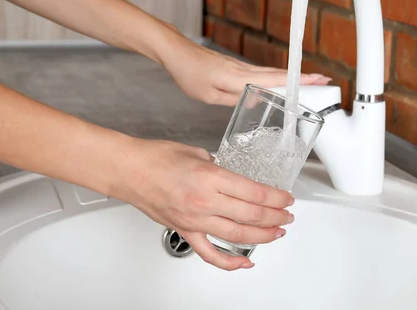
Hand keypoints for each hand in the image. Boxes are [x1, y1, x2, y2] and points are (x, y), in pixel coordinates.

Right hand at [118, 138, 294, 270]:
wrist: (129, 170)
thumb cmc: (157, 158)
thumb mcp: (198, 153)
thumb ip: (220, 168)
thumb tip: (233, 178)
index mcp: (211, 178)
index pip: (255, 193)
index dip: (276, 198)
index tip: (286, 198)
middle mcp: (205, 201)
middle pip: (252, 216)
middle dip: (276, 217)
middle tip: (287, 215)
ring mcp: (195, 220)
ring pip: (238, 236)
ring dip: (263, 236)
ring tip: (277, 233)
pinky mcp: (185, 231)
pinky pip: (210, 254)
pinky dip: (229, 262)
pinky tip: (245, 262)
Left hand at [159, 25, 331, 105]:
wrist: (176, 53)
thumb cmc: (189, 74)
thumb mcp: (210, 95)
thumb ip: (235, 99)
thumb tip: (256, 101)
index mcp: (239, 77)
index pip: (275, 79)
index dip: (298, 80)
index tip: (319, 79)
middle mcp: (244, 69)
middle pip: (279, 74)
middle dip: (303, 77)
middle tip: (324, 81)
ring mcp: (240, 66)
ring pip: (272, 73)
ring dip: (292, 77)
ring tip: (310, 83)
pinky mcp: (235, 67)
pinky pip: (261, 73)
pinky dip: (276, 77)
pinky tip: (280, 84)